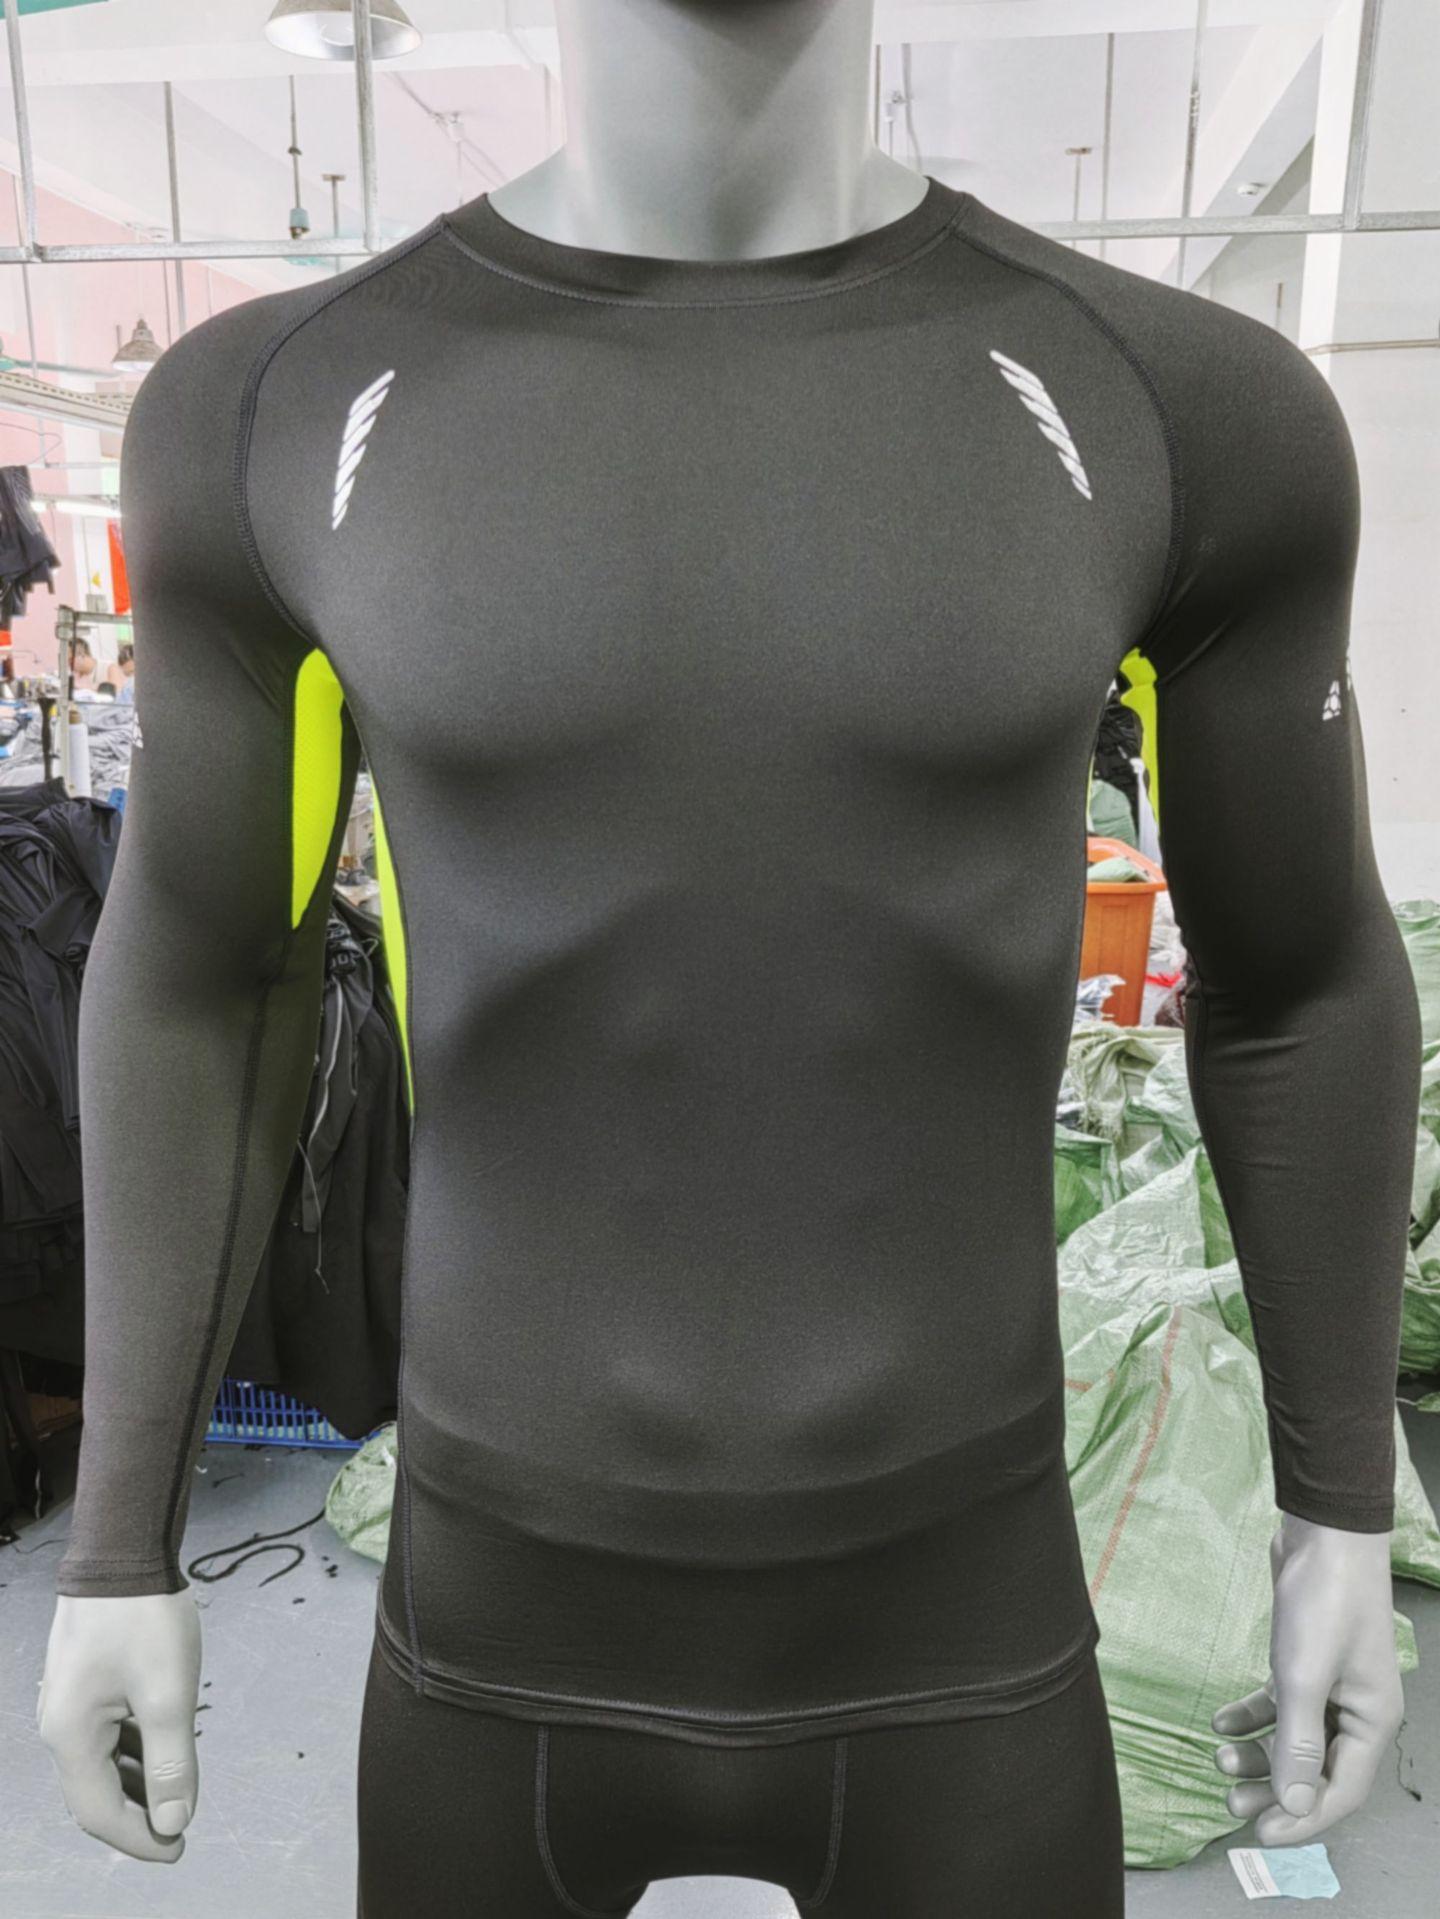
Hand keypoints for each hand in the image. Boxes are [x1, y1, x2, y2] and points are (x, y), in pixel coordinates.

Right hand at [38, 1590, 202, 1861]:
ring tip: (179, 1792)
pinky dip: (133, 1748)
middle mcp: (61, 1724)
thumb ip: (172, 1763)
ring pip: (103, 1760)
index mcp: (72, 1737)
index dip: (139, 1839)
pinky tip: (163, 1747)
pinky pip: (106, 1730)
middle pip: (96, 1791)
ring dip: (138, 1781)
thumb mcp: (168, 1695)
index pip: (100, 1813)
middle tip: (180, 1828)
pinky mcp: (86, 1678)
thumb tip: (174, 1822)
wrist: (123, 1549)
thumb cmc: (146, 1619)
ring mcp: (70, 1700)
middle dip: (138, 1815)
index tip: (179, 1848)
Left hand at [1211, 1513, 1402, 1844]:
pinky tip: (1221, 1722)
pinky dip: (1252, 1714)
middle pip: (1316, 1769)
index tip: (1260, 1833)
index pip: (1341, 1790)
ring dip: (1259, 1754)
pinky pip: (1281, 1703)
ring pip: (1295, 1737)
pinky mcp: (1306, 1660)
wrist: (1323, 1532)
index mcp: (1373, 1721)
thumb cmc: (1324, 1601)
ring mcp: (1332, 1684)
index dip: (1301, 1817)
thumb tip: (1295, 1802)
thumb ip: (1299, 1743)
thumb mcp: (1305, 1676)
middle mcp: (1357, 1709)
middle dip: (1274, 1790)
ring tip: (1218, 1761)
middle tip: (1231, 1803)